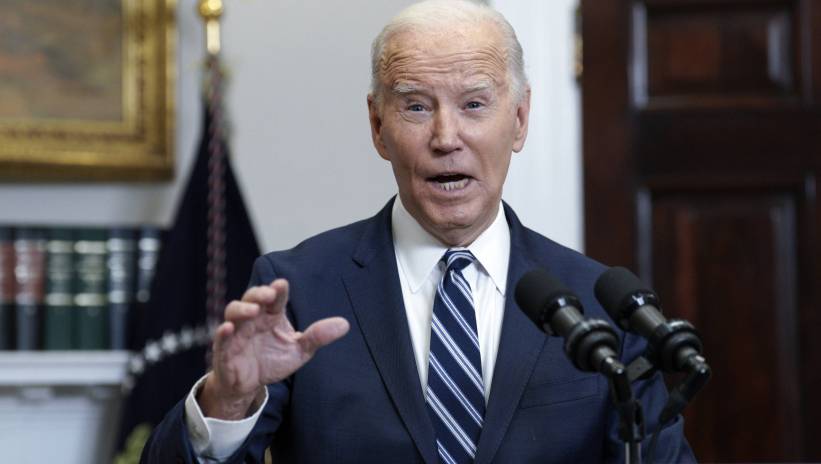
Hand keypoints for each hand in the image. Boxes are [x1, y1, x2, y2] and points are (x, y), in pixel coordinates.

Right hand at [199, 278, 349, 419]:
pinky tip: (228, 328)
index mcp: (271, 315)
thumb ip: (318, 336)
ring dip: (242, 309)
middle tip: (269, 295)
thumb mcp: (299, 350)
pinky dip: (222, 332)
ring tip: (253, 311)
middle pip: (252, 298)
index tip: (282, 285)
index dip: (277, 290)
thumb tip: (345, 324)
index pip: (275, 298)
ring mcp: (237, 332)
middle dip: (259, 294)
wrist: (250, 385)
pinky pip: (221, 339)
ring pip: (233, 312)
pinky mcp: (224, 350)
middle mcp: (253, 319)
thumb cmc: (272, 360)